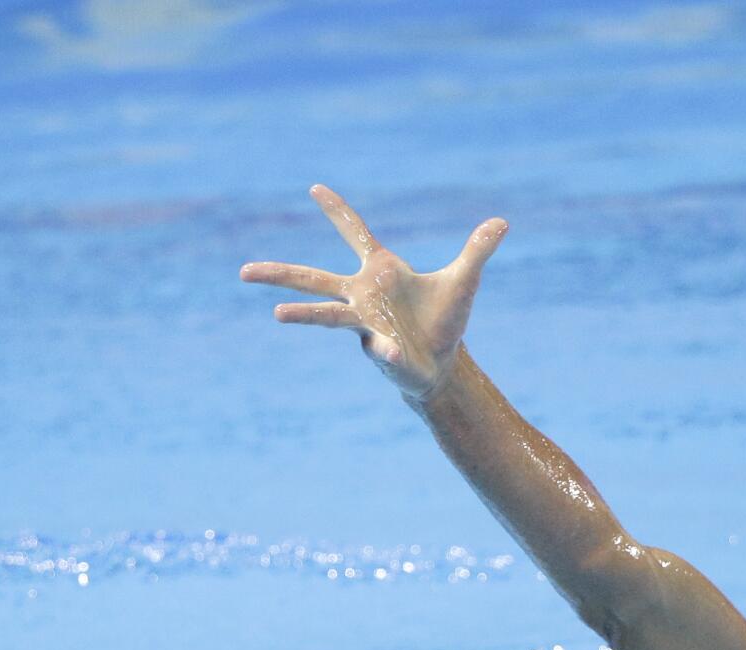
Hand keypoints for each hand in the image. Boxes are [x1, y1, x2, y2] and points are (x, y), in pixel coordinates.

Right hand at [241, 185, 505, 399]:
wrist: (442, 365)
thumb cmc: (445, 322)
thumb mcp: (464, 280)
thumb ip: (478, 250)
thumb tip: (502, 222)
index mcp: (379, 272)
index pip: (353, 233)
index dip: (337, 212)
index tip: (314, 187)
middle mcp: (361, 297)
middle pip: (312, 279)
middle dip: (278, 274)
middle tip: (243, 271)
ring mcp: (363, 325)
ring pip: (326, 317)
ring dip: (304, 315)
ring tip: (277, 315)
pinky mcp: (378, 351)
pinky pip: (382, 347)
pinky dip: (389, 350)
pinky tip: (392, 351)